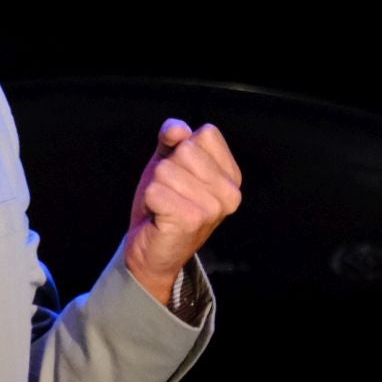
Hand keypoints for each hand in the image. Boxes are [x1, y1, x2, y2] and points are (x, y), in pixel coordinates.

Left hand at [122, 119, 241, 303]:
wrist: (152, 252)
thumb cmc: (163, 205)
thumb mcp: (169, 162)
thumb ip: (174, 138)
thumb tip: (177, 129)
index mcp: (231, 176)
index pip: (206, 134)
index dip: (182, 147)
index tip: (180, 174)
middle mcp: (230, 193)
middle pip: (185, 150)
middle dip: (166, 169)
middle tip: (169, 194)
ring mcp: (213, 208)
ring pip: (166, 170)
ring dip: (156, 187)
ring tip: (164, 206)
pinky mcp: (191, 221)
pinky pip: (155, 190)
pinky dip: (150, 201)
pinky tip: (159, 216)